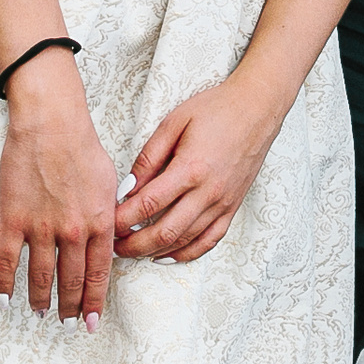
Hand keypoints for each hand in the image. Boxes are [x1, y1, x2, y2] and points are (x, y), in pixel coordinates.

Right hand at [0, 52, 116, 325]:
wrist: (51, 122)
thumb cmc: (82, 145)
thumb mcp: (110, 182)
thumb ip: (110, 214)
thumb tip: (114, 239)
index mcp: (100, 222)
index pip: (98, 274)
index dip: (94, 301)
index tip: (90, 322)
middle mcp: (73, 231)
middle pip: (71, 281)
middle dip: (70, 308)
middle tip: (67, 325)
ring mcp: (42, 227)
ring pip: (41, 277)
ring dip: (41, 300)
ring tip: (41, 313)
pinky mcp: (13, 219)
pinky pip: (9, 261)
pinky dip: (6, 284)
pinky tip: (7, 299)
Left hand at [113, 76, 286, 263]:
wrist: (257, 109)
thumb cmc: (216, 109)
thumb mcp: (174, 122)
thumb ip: (149, 157)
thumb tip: (127, 187)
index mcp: (190, 168)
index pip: (148, 204)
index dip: (123, 218)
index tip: (106, 222)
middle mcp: (208, 192)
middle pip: (165, 231)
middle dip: (134, 244)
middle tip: (113, 245)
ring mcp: (223, 203)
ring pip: (185, 241)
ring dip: (156, 251)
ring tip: (133, 250)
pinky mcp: (233, 208)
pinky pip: (209, 241)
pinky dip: (187, 253)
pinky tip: (168, 255)